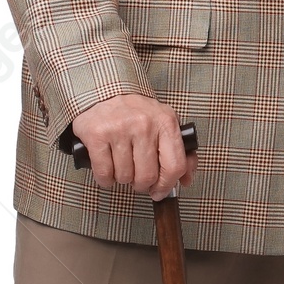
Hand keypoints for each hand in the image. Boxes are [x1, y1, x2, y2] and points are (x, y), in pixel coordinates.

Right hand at [71, 94, 194, 198]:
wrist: (105, 92)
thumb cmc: (136, 113)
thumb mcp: (164, 125)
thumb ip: (180, 152)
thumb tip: (186, 180)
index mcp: (166, 122)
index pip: (175, 165)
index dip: (167, 185)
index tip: (159, 191)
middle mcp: (144, 124)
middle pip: (147, 176)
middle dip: (141, 184)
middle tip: (137, 178)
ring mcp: (119, 129)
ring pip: (125, 177)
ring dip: (122, 179)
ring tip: (121, 165)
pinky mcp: (97, 135)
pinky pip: (104, 174)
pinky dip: (105, 178)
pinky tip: (107, 168)